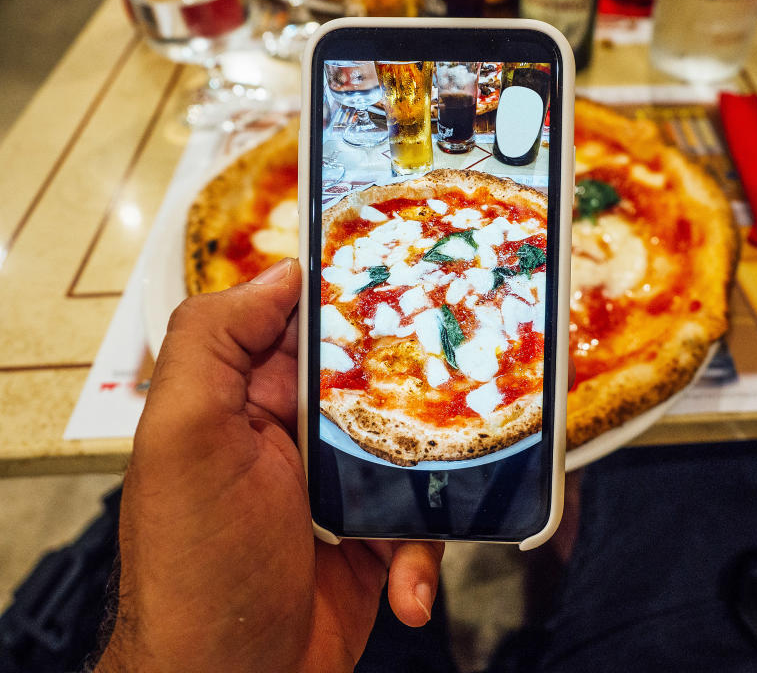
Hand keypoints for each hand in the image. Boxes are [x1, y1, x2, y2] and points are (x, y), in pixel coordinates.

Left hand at [95, 259, 442, 672]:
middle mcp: (297, 432)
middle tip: (473, 386)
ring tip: (430, 513)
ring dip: (438, 482)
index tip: (422, 277)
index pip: (312, 320)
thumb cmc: (197, 570)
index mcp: (252, 395)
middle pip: (382, 379)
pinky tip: (409, 584)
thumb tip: (280, 272)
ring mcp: (340, 487)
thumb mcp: (183, 439)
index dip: (363, 294)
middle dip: (427, 386)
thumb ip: (214, 343)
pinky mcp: (373, 537)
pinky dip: (425, 555)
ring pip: (417, 449)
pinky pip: (423, 523)